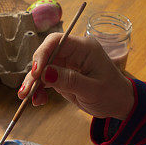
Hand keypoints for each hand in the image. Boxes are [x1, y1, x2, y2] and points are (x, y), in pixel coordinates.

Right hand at [17, 33, 134, 119]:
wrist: (119, 103)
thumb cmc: (112, 93)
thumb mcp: (92, 89)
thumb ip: (69, 80)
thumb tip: (45, 73)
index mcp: (84, 48)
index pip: (56, 41)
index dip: (42, 54)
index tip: (35, 72)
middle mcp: (73, 52)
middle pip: (45, 55)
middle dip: (33, 73)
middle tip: (26, 91)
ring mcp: (66, 64)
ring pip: (42, 69)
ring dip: (33, 83)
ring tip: (27, 99)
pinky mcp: (62, 75)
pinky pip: (45, 79)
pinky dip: (39, 90)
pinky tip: (37, 101)